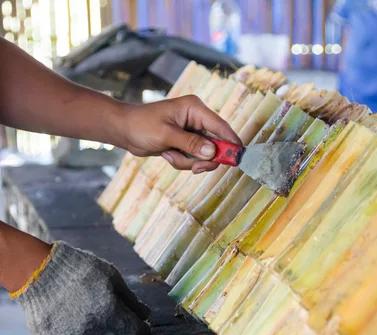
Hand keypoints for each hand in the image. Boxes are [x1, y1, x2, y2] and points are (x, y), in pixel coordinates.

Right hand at [14, 242, 150, 334]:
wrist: (41, 272)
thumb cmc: (81, 270)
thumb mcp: (112, 277)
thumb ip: (130, 299)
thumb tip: (145, 315)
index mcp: (110, 312)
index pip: (135, 334)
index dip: (140, 330)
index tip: (139, 326)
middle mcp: (92, 330)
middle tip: (115, 326)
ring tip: (94, 327)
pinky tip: (77, 331)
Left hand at [119, 95, 241, 173]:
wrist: (123, 129)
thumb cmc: (141, 125)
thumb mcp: (166, 135)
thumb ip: (191, 144)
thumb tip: (213, 153)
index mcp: (195, 109)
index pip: (220, 126)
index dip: (231, 141)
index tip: (238, 156)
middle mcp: (197, 119)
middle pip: (216, 144)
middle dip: (204, 158)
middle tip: (196, 168)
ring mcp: (192, 132)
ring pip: (204, 155)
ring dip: (188, 161)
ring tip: (170, 155)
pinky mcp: (186, 142)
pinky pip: (193, 158)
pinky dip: (182, 161)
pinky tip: (168, 154)